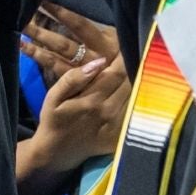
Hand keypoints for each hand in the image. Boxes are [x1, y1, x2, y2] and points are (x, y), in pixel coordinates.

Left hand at [22, 2, 120, 88]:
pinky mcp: (78, 82)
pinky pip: (55, 69)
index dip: (61, 12)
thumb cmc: (129, 53)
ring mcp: (84, 72)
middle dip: (42, 30)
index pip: (79, 25)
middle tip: (23, 17)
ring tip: (20, 32)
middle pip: (63, 43)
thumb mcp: (123, 36)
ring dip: (37, 44)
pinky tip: (26, 48)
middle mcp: (94, 58)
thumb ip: (106, 25)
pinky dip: (39, 57)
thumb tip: (87, 0)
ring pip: (56, 57)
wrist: (136, 88)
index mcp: (106, 44)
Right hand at [22, 53, 130, 179]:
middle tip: (139, 48)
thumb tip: (98, 62)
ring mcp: (117, 126)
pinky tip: (142, 89)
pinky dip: (139, 99)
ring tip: (142, 64)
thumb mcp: (54, 96)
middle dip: (134, 64)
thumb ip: (74, 78)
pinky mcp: (120, 137)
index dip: (125, 55)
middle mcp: (108, 112)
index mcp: (92, 100)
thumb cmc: (54, 119)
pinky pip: (134, 113)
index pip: (117, 71)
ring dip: (140, 79)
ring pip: (135, 96)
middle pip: (129, 82)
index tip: (128, 41)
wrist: (57, 153)